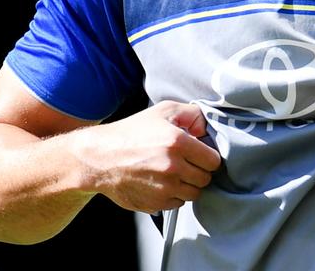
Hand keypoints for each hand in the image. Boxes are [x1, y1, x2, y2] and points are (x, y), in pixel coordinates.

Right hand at [77, 101, 221, 213]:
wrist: (100, 157)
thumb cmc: (131, 133)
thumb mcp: (163, 111)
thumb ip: (192, 114)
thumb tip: (208, 128)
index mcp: (178, 142)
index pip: (213, 161)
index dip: (207, 157)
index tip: (199, 155)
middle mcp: (173, 167)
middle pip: (205, 179)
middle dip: (198, 171)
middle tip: (184, 163)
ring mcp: (164, 188)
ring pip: (194, 194)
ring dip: (187, 185)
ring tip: (172, 173)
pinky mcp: (155, 203)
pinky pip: (178, 204)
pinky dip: (173, 196)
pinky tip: (161, 182)